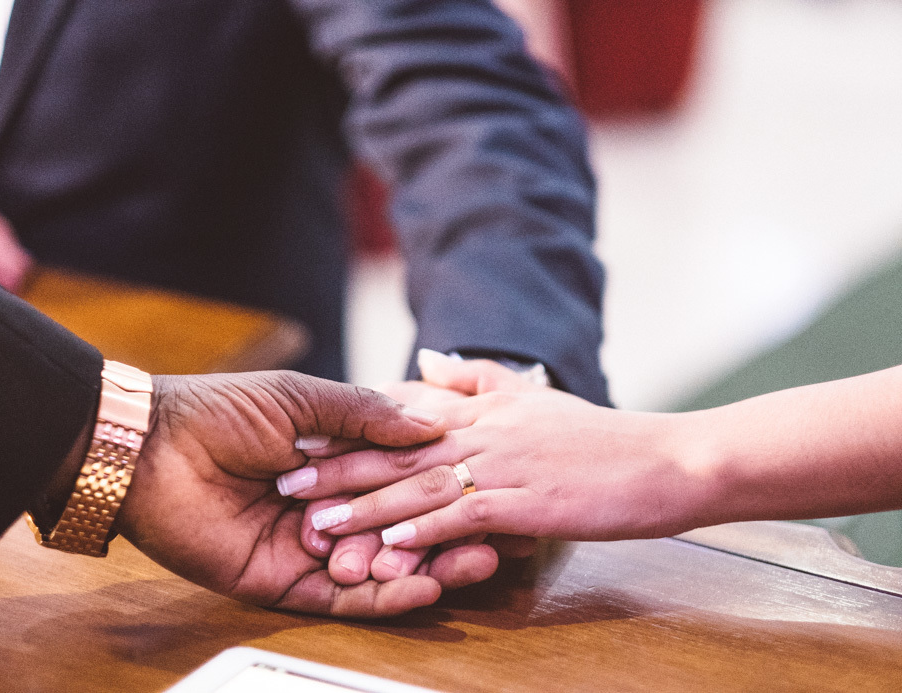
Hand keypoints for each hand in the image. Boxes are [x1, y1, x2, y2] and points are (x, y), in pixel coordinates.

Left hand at [113, 370, 496, 616]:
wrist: (153, 448)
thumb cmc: (222, 411)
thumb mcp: (304, 400)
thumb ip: (365, 415)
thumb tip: (431, 426)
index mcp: (331, 465)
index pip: (402, 484)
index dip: (447, 489)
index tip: (495, 488)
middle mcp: (327, 511)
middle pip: (400, 532)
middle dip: (449, 538)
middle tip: (497, 542)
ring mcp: (309, 549)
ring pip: (380, 569)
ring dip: (429, 568)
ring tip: (475, 564)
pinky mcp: (284, 584)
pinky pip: (343, 599)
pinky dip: (385, 595)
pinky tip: (425, 586)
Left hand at [287, 355, 701, 549]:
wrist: (668, 460)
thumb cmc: (602, 438)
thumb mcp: (535, 399)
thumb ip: (476, 378)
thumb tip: (424, 361)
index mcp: (483, 412)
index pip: (401, 418)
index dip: (349, 429)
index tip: (300, 437)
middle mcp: (485, 434)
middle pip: (397, 453)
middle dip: (339, 468)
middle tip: (286, 481)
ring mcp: (506, 467)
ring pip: (422, 487)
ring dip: (369, 506)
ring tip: (320, 521)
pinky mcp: (529, 503)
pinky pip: (468, 517)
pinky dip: (428, 531)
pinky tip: (392, 544)